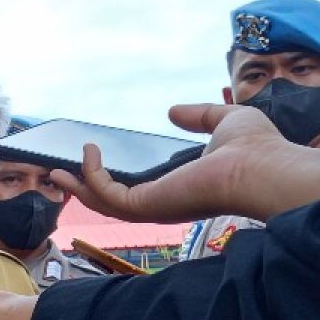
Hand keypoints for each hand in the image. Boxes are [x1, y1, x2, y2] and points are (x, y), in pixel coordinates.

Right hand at [50, 103, 296, 222]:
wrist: (264, 168)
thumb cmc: (257, 150)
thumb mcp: (224, 120)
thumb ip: (200, 116)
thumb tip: (172, 111)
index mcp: (183, 189)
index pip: (142, 191)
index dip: (116, 179)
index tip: (96, 160)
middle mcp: (166, 204)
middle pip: (115, 203)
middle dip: (86, 189)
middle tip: (62, 173)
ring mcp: (155, 207)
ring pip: (104, 205)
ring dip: (78, 188)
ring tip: (55, 171)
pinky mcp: (147, 205)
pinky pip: (108, 195)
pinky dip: (92, 176)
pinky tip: (87, 153)